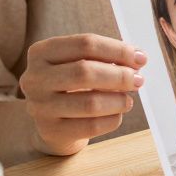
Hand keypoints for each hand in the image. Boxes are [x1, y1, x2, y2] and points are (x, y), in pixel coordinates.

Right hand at [19, 34, 146, 155]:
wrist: (52, 122)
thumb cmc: (72, 85)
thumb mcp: (80, 63)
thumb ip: (106, 57)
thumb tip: (138, 58)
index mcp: (41, 52)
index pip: (85, 44)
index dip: (118, 50)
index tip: (140, 58)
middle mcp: (35, 78)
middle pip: (85, 72)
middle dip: (119, 76)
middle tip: (138, 80)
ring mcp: (40, 107)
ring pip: (90, 103)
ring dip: (118, 100)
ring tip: (128, 99)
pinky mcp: (51, 131)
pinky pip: (91, 126)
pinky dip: (112, 119)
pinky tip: (117, 114)